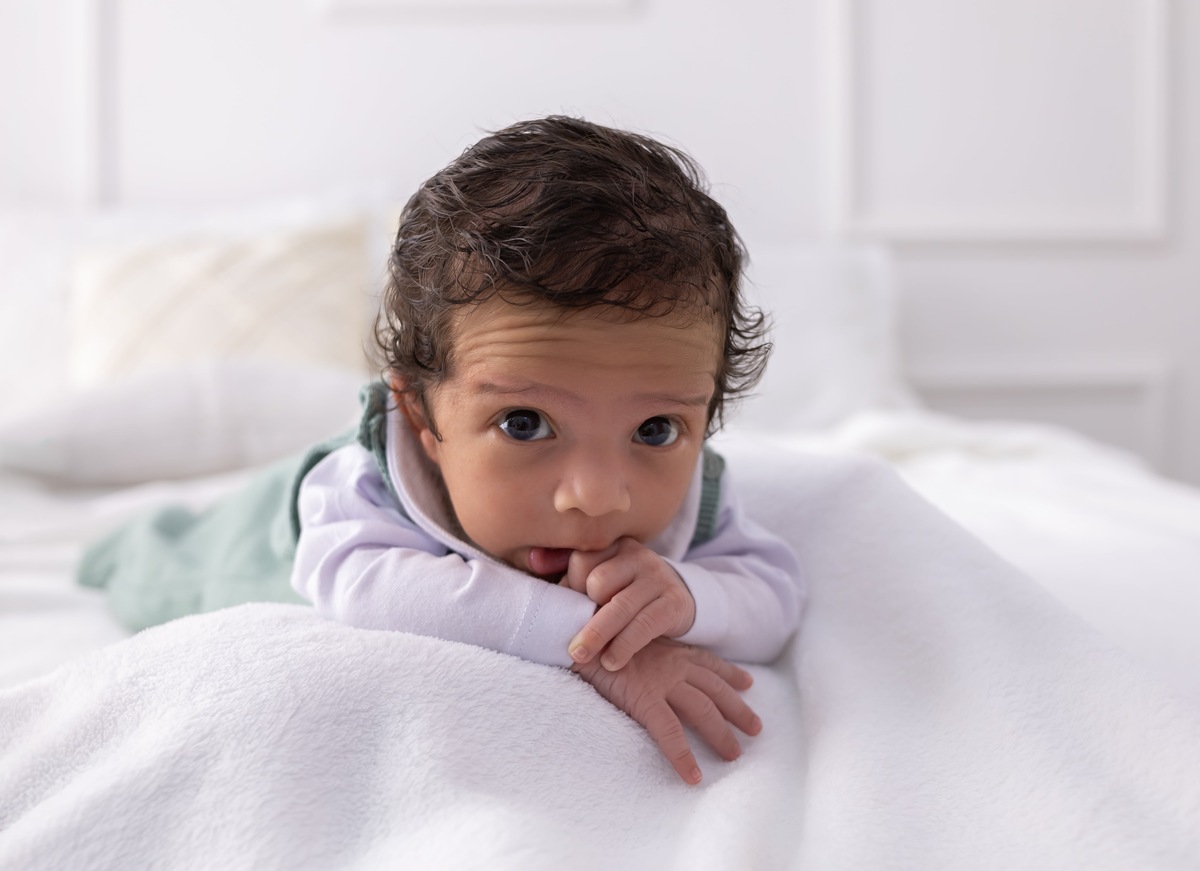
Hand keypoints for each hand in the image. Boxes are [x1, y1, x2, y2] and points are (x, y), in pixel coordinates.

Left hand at [563, 537, 695, 670]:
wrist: (678, 601)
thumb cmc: (626, 592)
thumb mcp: (602, 579)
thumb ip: (571, 576)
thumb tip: (534, 561)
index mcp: (614, 546)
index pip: (582, 560)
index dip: (571, 586)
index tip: (570, 608)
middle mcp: (637, 556)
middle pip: (599, 582)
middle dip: (585, 613)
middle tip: (573, 640)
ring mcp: (658, 577)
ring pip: (620, 605)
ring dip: (597, 635)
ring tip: (581, 656)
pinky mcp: (674, 602)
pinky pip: (644, 625)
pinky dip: (624, 646)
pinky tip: (612, 661)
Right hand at [573, 638, 760, 784]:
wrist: (575, 628)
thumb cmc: (596, 629)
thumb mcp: (628, 633)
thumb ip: (642, 646)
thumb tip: (642, 656)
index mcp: (670, 647)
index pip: (708, 662)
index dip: (729, 674)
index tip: (747, 683)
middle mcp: (673, 663)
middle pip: (716, 690)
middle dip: (738, 709)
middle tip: (755, 727)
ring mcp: (662, 681)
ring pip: (703, 711)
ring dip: (722, 734)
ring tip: (734, 755)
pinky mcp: (645, 699)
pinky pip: (670, 733)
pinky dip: (683, 756)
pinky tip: (692, 776)